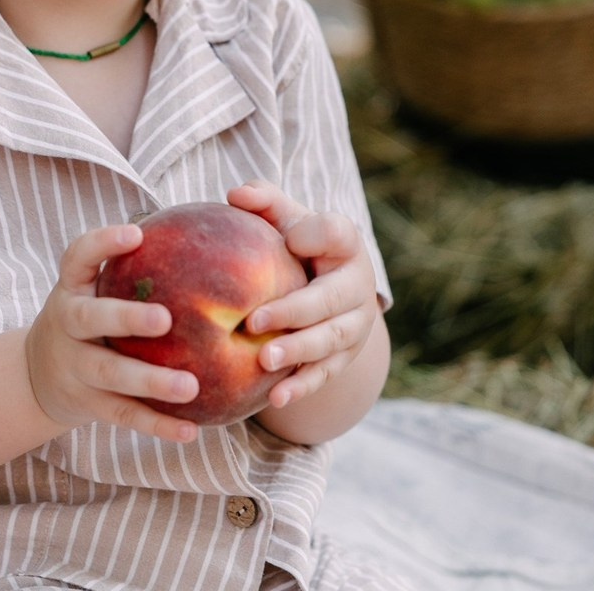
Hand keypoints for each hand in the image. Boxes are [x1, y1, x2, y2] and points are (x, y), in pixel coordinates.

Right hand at [25, 223, 199, 442]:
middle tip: (166, 319)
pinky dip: (156, 424)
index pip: (77, 256)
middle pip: (89, 317)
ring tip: (190, 385)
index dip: (103, 243)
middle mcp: (66, 322)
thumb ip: (133, 268)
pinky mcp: (86, 402)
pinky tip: (190, 429)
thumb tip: (205, 232)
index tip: (136, 233)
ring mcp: (73, 365)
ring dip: (150, 380)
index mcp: (71, 287)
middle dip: (125, 318)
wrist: (38, 373)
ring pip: (109, 372)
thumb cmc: (88, 314)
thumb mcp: (94, 286)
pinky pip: (123, 414)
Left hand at [227, 181, 379, 408]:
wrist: (325, 284)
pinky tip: (275, 398)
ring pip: (330, 342)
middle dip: (294, 313)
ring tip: (264, 360)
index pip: (337, 233)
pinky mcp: (345, 357)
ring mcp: (356, 325)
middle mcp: (358, 286)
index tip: (291, 240)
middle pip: (330, 301)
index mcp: (344, 243)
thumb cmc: (294, 243)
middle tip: (253, 323)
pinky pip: (325, 375)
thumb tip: (235, 195)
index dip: (317, 235)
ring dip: (298, 353)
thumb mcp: (284, 217)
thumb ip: (263, 199)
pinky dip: (302, 387)